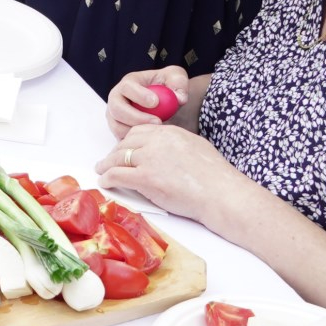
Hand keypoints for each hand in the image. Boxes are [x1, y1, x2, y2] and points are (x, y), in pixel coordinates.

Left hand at [97, 122, 249, 224]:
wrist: (223, 194)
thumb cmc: (217, 178)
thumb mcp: (197, 147)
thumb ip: (178, 146)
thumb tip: (168, 152)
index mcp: (170, 133)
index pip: (139, 132)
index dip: (129, 142)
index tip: (124, 149)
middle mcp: (157, 142)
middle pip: (126, 144)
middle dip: (115, 153)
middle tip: (109, 160)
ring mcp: (149, 159)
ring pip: (118, 158)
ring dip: (107, 165)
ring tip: (102, 170)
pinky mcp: (145, 178)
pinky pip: (118, 175)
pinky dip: (108, 179)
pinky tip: (105, 182)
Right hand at [106, 66, 191, 137]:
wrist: (165, 103)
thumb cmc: (168, 88)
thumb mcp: (176, 78)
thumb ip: (179, 83)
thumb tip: (178, 98)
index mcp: (129, 83)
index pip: (127, 87)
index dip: (139, 95)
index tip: (156, 102)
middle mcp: (117, 98)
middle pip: (116, 109)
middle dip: (136, 117)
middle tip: (158, 121)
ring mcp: (115, 115)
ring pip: (117, 126)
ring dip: (136, 131)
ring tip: (156, 131)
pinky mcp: (119, 129)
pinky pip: (122, 138)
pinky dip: (135, 141)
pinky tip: (152, 139)